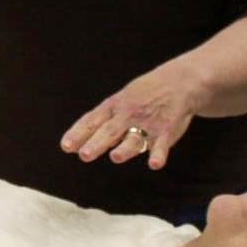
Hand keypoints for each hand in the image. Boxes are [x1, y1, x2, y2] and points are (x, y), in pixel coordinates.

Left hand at [60, 62, 204, 169]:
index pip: (92, 120)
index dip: (79, 133)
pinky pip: (162, 144)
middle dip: (97, 142)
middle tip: (84, 155)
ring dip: (125, 148)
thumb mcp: (120, 100)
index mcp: (114, 106)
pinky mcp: (167, 131)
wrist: (180, 82)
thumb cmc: (144, 94)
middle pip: (110, 131)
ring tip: (115, 157)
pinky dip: (159, 154)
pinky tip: (154, 164)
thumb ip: (102, 121)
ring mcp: (148, 123)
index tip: (66, 147)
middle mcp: (128, 114)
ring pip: (134, 138)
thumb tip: (77, 142)